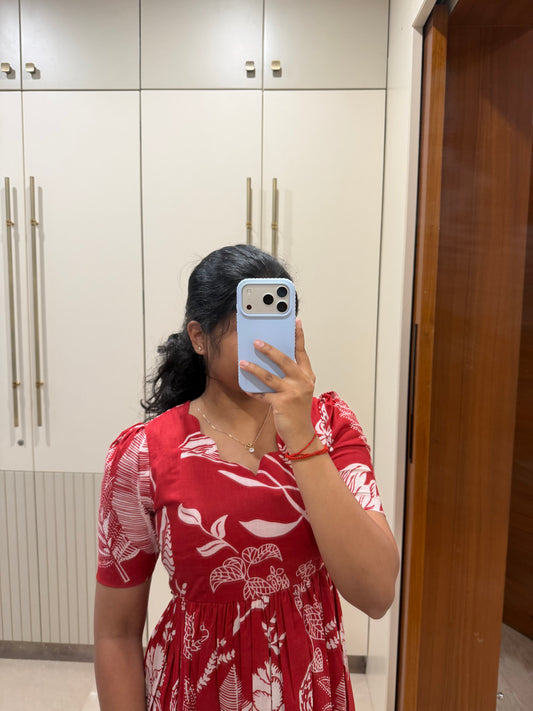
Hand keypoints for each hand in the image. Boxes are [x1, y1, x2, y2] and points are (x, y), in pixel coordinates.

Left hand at [239, 319, 316, 450]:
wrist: (301, 433)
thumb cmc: (297, 409)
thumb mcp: (300, 389)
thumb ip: (291, 375)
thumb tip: (272, 360)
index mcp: (307, 375)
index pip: (301, 352)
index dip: (298, 337)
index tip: (295, 323)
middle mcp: (302, 381)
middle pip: (284, 360)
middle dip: (269, 350)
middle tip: (256, 341)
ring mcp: (293, 393)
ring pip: (269, 376)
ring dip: (254, 369)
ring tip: (242, 362)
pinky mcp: (282, 404)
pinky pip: (263, 394)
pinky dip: (254, 391)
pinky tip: (246, 387)